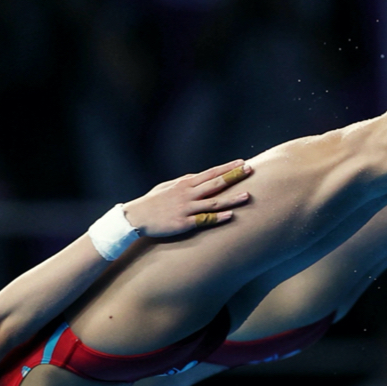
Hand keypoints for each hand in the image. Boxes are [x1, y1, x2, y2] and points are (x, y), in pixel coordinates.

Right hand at [124, 159, 253, 238]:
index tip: (242, 162)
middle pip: (215, 183)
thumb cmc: (152, 202)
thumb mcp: (167, 186)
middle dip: (234, 176)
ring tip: (247, 195)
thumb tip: (197, 177)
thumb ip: (184, 182)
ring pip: (214, 202)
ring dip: (232, 198)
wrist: (136, 217)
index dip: (227, 168)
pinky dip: (218, 217)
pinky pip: (204, 220)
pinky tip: (230, 215)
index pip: (210, 173)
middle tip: (250, 170)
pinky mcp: (183, 223)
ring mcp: (186, 208)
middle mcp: (188, 194)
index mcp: (185, 184)